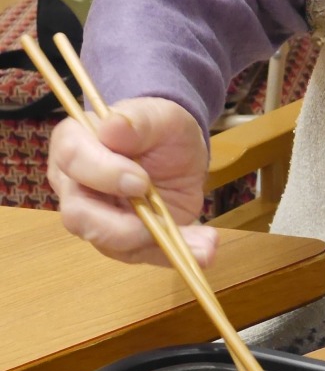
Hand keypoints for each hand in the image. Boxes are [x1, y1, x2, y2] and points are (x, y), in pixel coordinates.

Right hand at [48, 97, 217, 267]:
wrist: (179, 151)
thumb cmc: (160, 128)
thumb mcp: (160, 116)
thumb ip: (138, 120)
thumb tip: (112, 127)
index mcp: (74, 145)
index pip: (73, 161)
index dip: (104, 174)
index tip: (141, 181)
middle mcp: (75, 186)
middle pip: (79, 216)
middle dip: (122, 226)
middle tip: (163, 221)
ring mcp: (96, 218)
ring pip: (111, 245)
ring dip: (158, 247)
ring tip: (204, 243)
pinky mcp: (123, 240)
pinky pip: (143, 255)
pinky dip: (174, 255)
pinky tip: (205, 249)